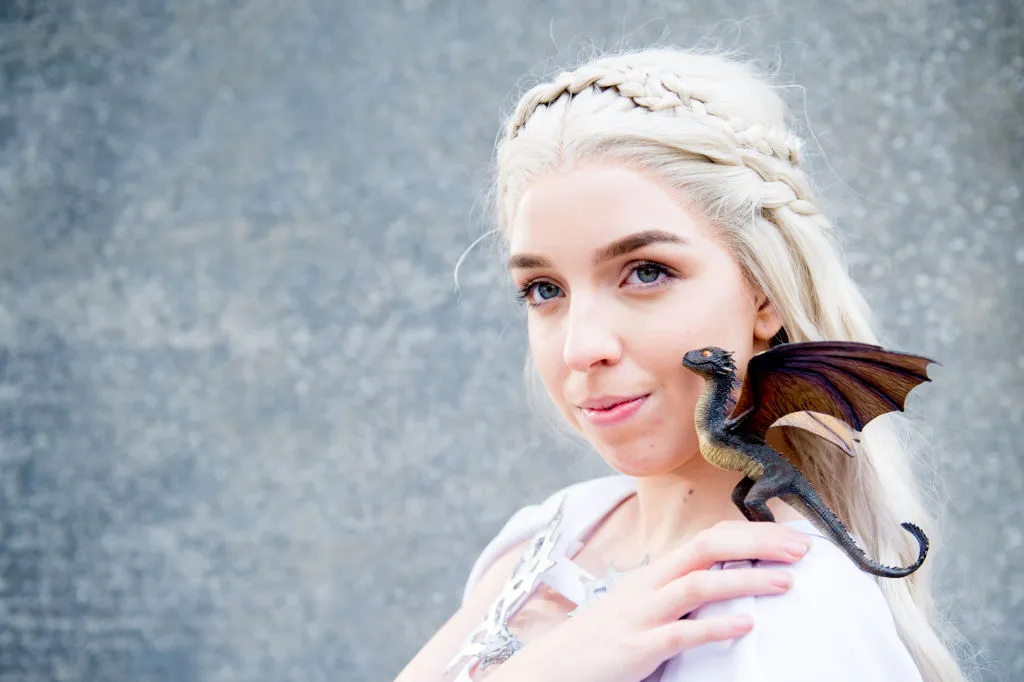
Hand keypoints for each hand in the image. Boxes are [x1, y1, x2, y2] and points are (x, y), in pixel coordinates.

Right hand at [480, 520, 810, 681]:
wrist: (554, 665)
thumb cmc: (603, 638)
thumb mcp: (642, 605)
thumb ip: (678, 591)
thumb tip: (726, 581)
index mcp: (656, 573)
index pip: (709, 537)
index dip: (752, 533)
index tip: (792, 537)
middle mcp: (650, 584)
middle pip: (708, 547)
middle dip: (758, 544)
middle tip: (803, 549)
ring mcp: (643, 613)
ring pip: (699, 584)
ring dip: (747, 581)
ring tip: (786, 582)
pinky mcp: (637, 646)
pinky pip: (681, 632)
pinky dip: (715, 626)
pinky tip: (745, 625)